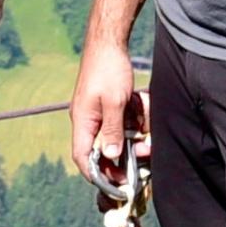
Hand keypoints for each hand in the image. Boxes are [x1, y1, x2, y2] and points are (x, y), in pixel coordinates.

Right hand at [73, 36, 147, 182]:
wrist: (108, 42)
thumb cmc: (108, 69)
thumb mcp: (114, 102)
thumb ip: (112, 130)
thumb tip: (109, 156)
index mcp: (82, 122)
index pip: (82, 158)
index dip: (96, 174)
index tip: (115, 184)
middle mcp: (86, 120)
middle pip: (101, 149)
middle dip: (123, 153)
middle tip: (142, 154)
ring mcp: (96, 112)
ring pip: (115, 133)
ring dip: (132, 130)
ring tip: (143, 117)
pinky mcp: (107, 104)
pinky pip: (121, 120)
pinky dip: (133, 117)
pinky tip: (140, 105)